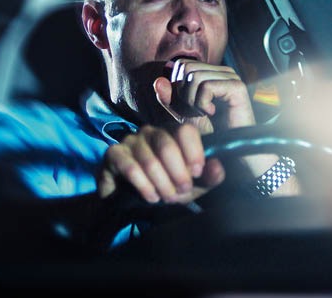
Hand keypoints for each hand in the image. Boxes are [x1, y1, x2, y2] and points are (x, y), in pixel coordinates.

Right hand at [97, 123, 225, 202]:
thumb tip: (217, 167)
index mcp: (172, 134)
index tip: (197, 172)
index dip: (193, 151)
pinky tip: (150, 196)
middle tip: (181, 191)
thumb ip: (208, 178)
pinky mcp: (114, 153)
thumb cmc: (164, 188)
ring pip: (150, 160)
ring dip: (161, 183)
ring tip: (165, 197)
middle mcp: (151, 132)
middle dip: (178, 173)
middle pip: (167, 145)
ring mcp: (131, 140)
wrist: (130, 201)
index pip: (185, 131)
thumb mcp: (192, 187)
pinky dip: (143, 185)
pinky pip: (130, 167)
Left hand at [154, 59, 291, 192]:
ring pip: (194, 76)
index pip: (181, 64)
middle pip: (185, 67)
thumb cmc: (210, 134)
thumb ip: (170, 98)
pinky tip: (213, 113)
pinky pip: (206, 86)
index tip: (187, 107)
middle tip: (196, 111)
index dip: (176, 86)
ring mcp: (230, 76)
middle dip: (183, 93)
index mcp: (210, 73)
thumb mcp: (183, 115)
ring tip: (204, 113)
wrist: (230, 150)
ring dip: (192, 100)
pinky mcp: (236, 86)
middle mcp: (221, 71)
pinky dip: (202, 104)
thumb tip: (158, 80)